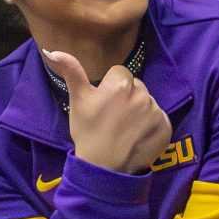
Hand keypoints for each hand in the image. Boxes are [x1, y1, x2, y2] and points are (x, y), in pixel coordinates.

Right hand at [44, 49, 169, 173]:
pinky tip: (137, 136)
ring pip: (147, 102)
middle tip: (113, 117)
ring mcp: (156, 112)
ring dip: (139, 111)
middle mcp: (142, 94)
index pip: (120, 74)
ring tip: (124, 128)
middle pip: (136, 86)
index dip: (110, 87)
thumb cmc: (87, 132)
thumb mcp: (77, 101)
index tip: (104, 104)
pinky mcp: (166, 128)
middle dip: (127, 97)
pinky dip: (151, 126)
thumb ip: (71, 71)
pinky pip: (159, 119)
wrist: (103, 168)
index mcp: (120, 84)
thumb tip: (52, 50)